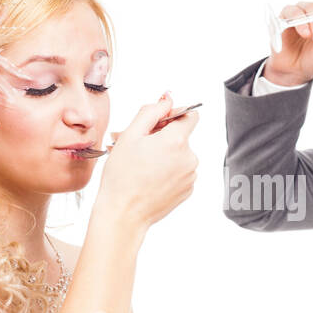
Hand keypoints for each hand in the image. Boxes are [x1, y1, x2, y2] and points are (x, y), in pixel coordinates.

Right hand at [96, 93, 199, 230]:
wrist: (123, 214)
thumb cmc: (122, 176)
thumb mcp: (130, 135)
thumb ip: (151, 111)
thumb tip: (167, 98)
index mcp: (177, 141)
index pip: (189, 115)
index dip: (172, 116)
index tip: (157, 124)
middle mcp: (190, 158)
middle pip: (181, 136)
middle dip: (162, 137)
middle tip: (137, 147)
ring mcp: (191, 176)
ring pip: (180, 155)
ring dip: (164, 155)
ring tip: (141, 166)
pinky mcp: (188, 190)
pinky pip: (180, 171)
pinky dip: (168, 171)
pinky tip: (149, 179)